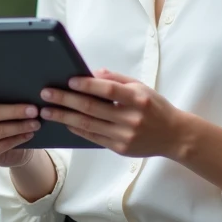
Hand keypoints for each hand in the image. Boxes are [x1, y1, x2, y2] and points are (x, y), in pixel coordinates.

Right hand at [0, 83, 40, 167]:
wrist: (12, 144)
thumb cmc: (8, 117)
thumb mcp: (5, 104)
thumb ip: (6, 96)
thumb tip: (24, 89)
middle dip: (14, 111)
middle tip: (33, 110)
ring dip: (19, 127)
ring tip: (36, 123)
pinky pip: (0, 146)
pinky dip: (16, 139)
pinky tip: (28, 135)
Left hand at [40, 69, 184, 157]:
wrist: (174, 136)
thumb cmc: (156, 107)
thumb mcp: (141, 87)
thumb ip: (117, 79)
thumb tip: (92, 73)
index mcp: (138, 99)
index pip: (108, 90)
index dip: (87, 85)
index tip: (68, 80)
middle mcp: (131, 118)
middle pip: (92, 108)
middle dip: (66, 100)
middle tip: (47, 94)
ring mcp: (125, 135)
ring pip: (88, 125)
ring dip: (64, 117)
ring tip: (47, 110)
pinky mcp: (120, 148)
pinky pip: (93, 138)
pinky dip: (77, 129)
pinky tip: (65, 122)